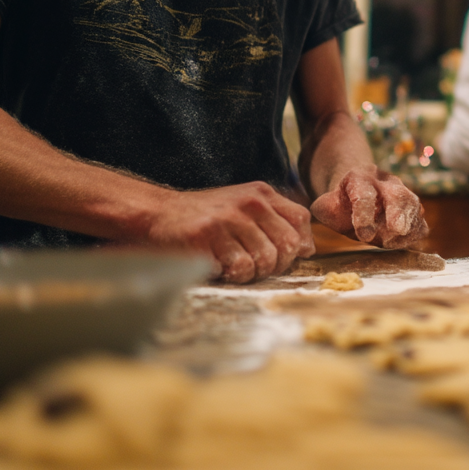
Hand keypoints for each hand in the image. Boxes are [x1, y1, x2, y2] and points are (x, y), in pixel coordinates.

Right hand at [144, 182, 315, 282]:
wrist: (160, 213)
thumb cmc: (207, 216)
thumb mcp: (245, 207)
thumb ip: (278, 221)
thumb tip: (308, 248)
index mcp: (262, 194)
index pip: (300, 220)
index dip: (297, 244)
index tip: (280, 254)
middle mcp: (249, 203)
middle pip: (287, 246)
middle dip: (274, 265)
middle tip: (253, 266)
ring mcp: (228, 219)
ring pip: (264, 261)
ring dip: (251, 273)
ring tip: (233, 265)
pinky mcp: (208, 236)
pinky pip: (238, 268)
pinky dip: (230, 275)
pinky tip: (217, 265)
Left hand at [312, 166, 428, 249]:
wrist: (358, 192)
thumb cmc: (341, 203)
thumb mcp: (326, 204)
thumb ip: (326, 210)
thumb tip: (342, 217)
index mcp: (359, 178)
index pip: (364, 194)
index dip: (365, 215)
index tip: (364, 235)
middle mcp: (385, 182)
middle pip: (398, 194)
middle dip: (398, 213)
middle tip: (395, 230)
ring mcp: (402, 193)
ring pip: (413, 206)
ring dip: (405, 228)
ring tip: (389, 243)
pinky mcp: (412, 210)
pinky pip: (420, 221)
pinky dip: (414, 233)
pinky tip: (399, 242)